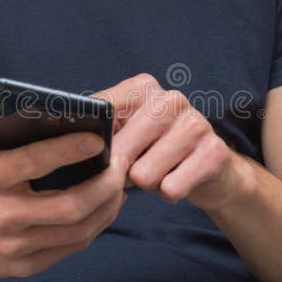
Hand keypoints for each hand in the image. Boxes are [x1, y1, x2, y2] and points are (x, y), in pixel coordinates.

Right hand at [0, 109, 126, 278]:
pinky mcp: (23, 267)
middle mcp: (0, 217)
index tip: (98, 139)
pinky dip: (95, 226)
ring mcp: (13, 247)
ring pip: (78, 231)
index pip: (34, 162)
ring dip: (107, 207)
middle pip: (69, 206)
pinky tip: (105, 207)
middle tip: (121, 164)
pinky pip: (71, 248)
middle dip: (104, 184)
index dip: (70, 150)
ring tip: (119, 185)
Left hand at [96, 73, 252, 210]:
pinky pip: (171, 189)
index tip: (89, 157)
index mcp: (142, 88)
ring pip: (143, 174)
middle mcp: (170, 99)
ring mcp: (195, 123)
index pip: (100, 113)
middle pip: (120, 151)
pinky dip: (168, 193)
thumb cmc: (154, 151)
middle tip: (132, 170)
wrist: (210, 169)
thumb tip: (66, 146)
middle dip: (120, 171)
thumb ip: (98, 132)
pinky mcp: (214, 152)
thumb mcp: (124, 134)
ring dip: (147, 184)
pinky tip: (176, 180)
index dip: (90, 144)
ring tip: (158, 173)